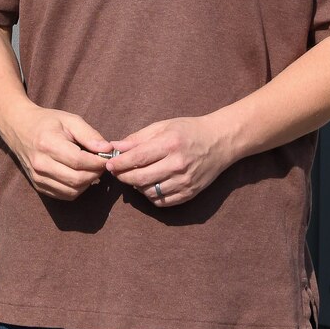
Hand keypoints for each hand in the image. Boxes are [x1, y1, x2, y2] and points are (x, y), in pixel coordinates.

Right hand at [0, 106, 109, 200]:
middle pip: (76, 179)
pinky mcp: (38, 186)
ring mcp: (38, 178)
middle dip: (95, 173)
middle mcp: (41, 164)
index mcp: (48, 144)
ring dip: (88, 183)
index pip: (79, 161)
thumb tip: (108, 150)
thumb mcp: (70, 120)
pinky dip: (77, 189)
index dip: (98, 162)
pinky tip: (80, 176)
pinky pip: (64, 195)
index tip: (108, 157)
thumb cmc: (47, 122)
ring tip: (92, 170)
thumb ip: (89, 135)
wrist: (19, 128)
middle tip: (102, 164)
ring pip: (72, 191)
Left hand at [105, 115, 235, 207]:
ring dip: (136, 186)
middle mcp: (177, 164)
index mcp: (170, 144)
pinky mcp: (189, 193)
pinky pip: (162, 202)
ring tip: (135, 176)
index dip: (119, 164)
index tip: (109, 164)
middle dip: (123, 177)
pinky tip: (149, 185)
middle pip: (140, 178)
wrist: (220, 142)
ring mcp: (184, 181)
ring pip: (149, 192)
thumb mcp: (163, 126)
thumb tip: (114, 147)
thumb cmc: (189, 130)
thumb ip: (138, 138)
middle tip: (117, 173)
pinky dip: (150, 196)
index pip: (137, 158)